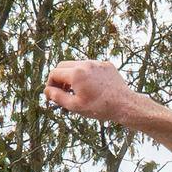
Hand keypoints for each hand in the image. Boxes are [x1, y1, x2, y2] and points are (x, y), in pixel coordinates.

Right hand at [44, 59, 165, 130]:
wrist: (124, 105)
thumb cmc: (99, 108)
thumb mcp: (75, 106)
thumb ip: (57, 97)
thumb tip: (46, 91)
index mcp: (76, 73)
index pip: (54, 73)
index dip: (50, 84)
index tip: (52, 94)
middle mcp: (85, 64)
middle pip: (63, 65)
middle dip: (59, 77)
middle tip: (62, 91)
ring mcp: (97, 63)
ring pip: (77, 65)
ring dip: (72, 75)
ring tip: (77, 90)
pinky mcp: (106, 65)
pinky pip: (91, 67)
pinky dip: (87, 75)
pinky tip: (92, 87)